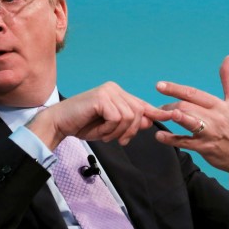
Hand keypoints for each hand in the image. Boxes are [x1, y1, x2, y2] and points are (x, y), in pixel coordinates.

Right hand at [27, 82, 172, 149]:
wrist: (59, 124)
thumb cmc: (83, 125)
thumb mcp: (110, 126)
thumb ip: (129, 122)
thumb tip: (150, 120)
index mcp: (118, 93)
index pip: (141, 103)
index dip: (155, 112)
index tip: (170, 116)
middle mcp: (114, 88)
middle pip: (139, 112)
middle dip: (131, 131)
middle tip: (118, 140)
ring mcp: (108, 91)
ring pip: (129, 117)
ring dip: (118, 132)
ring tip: (105, 134)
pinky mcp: (101, 98)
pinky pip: (117, 119)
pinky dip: (109, 129)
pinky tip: (100, 130)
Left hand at [154, 55, 228, 184]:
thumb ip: (228, 79)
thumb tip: (228, 58)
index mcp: (219, 104)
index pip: (194, 93)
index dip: (175, 88)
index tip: (160, 85)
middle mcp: (215, 117)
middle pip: (187, 106)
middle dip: (170, 106)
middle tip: (159, 109)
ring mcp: (209, 133)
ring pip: (188, 122)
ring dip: (173, 117)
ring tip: (159, 115)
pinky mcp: (205, 148)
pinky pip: (186, 142)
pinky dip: (171, 139)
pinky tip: (160, 136)